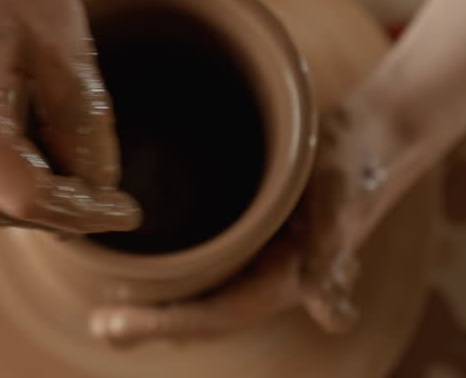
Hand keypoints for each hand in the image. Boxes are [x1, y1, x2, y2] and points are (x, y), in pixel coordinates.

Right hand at [0, 0, 139, 232]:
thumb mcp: (58, 39)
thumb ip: (82, 121)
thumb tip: (100, 180)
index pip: (29, 200)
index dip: (84, 213)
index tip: (124, 212)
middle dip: (49, 207)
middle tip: (96, 195)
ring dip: (11, 189)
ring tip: (59, 169)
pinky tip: (9, 137)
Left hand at [89, 105, 402, 344]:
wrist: (367, 139)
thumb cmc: (352, 168)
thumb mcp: (342, 204)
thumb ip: (332, 255)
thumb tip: (333, 317)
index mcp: (282, 283)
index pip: (214, 316)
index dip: (162, 325)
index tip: (111, 324)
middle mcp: (262, 277)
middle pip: (199, 313)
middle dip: (150, 325)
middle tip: (99, 325)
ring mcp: (252, 256)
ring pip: (197, 293)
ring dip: (156, 304)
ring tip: (107, 307)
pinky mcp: (243, 230)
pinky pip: (202, 261)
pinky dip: (170, 271)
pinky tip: (138, 260)